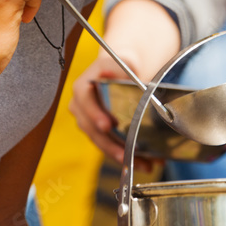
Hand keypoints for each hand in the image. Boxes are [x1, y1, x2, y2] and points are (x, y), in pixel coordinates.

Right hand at [69, 51, 156, 170]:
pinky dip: (128, 156)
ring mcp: (88, 122)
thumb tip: (109, 71)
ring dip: (122, 155)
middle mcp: (81, 107)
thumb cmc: (120, 66)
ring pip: (102, 143)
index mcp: (82, 88)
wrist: (121, 72)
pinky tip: (145, 163)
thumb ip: (115, 68)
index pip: (84, 102)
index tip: (107, 125)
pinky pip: (111, 147)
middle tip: (126, 154)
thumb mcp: (119, 63)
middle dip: (110, 144)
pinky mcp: (99, 134)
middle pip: (92, 129)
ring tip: (143, 163)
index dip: (95, 114)